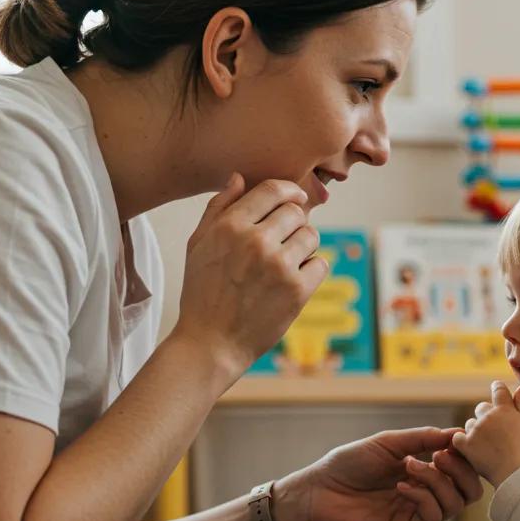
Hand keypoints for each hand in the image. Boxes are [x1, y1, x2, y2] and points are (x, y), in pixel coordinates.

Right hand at [172, 174, 327, 384]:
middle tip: (285, 241)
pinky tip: (295, 280)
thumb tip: (239, 178)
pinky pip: (321, 264)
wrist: (210, 343)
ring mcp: (279, 266)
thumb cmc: (202, 293)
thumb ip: (218, 208)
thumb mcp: (198, 245)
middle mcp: (256, 241)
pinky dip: (312, 270)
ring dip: (305, 245)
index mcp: (230, 226)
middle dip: (295, 222)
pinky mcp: (298, 290)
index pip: (273, 189)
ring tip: (288, 262)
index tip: (297, 198)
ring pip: (312, 236)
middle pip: (296, 212)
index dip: (290, 191)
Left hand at [273, 427, 482, 520]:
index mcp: (425, 473)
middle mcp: (426, 495)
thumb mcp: (389, 443)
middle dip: (462, 470)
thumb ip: (423, 438)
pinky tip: (401, 485)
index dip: (466, 456)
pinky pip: (433, 516)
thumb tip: (458, 433)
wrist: (318, 489)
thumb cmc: (349, 464)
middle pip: (470, 491)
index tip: (456, 439)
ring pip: (455, 503)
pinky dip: (423, 495)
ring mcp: (417, 515)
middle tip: (440, 455)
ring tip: (411, 465)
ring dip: (438, 480)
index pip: (464, 470)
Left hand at [451, 381, 519, 485]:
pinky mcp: (466, 445)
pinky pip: (458, 438)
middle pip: (482, 408)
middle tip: (496, 433)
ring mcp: (476, 430)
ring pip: (470, 424)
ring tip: (489, 447)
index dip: (498, 390)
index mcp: (505, 409)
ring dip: (476, 431)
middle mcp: (488, 416)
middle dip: (487, 417)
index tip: (499, 394)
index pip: (498, 389)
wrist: (518, 474)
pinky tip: (474, 451)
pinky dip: (463, 443)